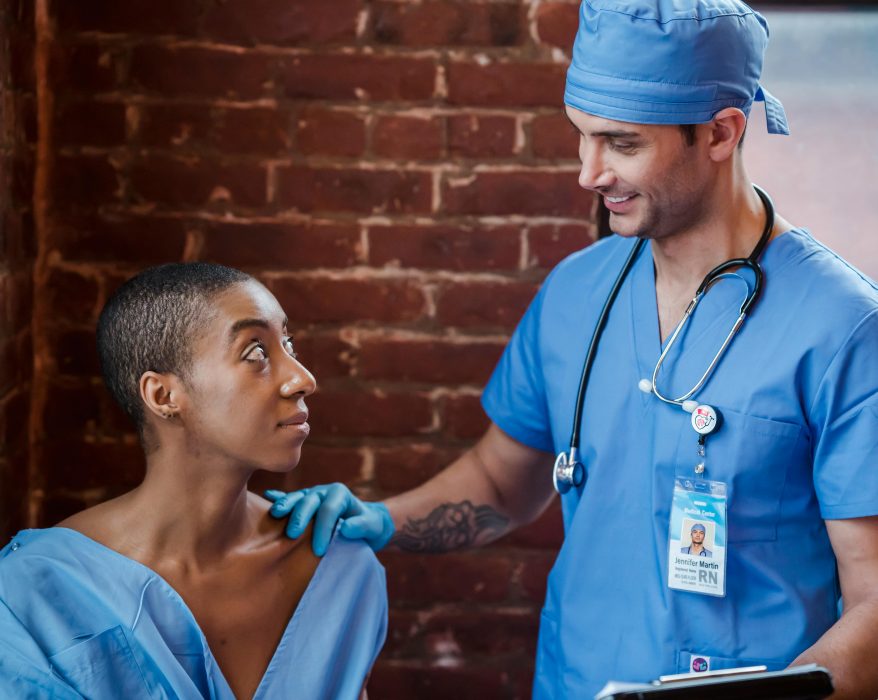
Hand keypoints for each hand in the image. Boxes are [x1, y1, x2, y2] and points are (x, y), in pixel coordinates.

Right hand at [264, 483, 394, 555]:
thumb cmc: (370, 526)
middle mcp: (323, 492)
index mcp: (340, 494)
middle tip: (292, 534)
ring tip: (275, 514)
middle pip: (309, 501)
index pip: (329, 510)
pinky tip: (265, 496)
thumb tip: (347, 529)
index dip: (323, 529)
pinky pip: (289, 498)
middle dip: (300, 516)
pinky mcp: (302, 502)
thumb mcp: (373, 527)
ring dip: (285, 505)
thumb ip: (362, 526)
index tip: (319, 550)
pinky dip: (278, 498)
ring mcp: (311, 495)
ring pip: (296, 498)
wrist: (365, 523)